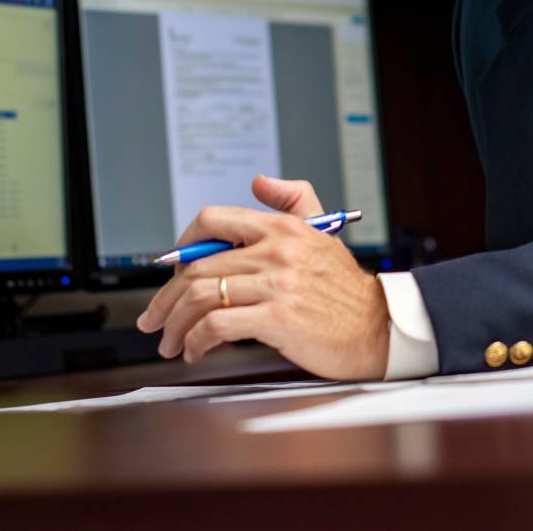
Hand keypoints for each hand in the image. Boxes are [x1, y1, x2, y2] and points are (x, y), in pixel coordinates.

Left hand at [137, 176, 389, 379]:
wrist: (377, 326)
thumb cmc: (346, 288)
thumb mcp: (324, 232)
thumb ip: (294, 199)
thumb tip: (260, 181)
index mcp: (283, 227)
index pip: (212, 221)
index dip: (181, 246)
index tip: (170, 271)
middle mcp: (277, 251)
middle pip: (196, 267)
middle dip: (165, 299)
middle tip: (155, 318)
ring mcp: (277, 284)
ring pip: (200, 297)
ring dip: (174, 325)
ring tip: (171, 341)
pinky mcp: (277, 318)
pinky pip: (216, 326)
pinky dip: (196, 341)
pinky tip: (196, 351)